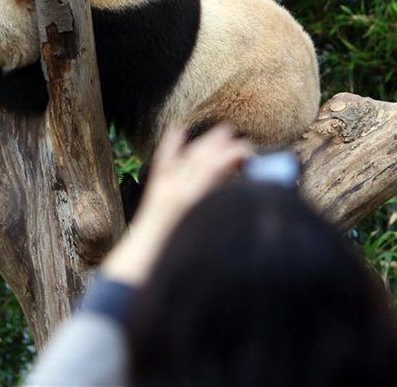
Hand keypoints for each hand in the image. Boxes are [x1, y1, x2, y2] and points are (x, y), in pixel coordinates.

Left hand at [102, 125, 253, 285]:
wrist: (143, 265)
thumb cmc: (176, 254)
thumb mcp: (208, 233)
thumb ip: (224, 209)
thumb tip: (244, 197)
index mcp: (193, 199)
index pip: (218, 164)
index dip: (237, 153)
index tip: (253, 155)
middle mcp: (178, 188)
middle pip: (205, 155)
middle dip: (226, 145)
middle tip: (245, 143)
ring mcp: (165, 187)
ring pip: (188, 155)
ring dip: (207, 142)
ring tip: (224, 132)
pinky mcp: (156, 190)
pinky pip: (165, 161)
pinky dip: (172, 144)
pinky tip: (179, 131)